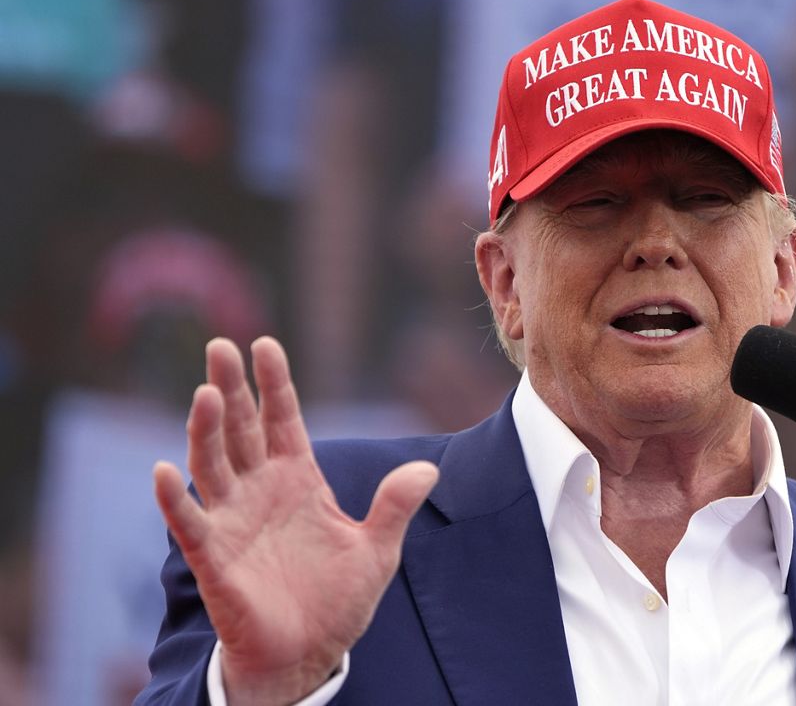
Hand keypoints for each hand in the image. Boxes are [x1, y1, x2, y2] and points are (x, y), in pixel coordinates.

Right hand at [153, 337, 437, 704]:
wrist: (308, 654)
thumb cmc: (337, 600)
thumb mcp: (377, 550)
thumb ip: (394, 507)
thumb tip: (427, 469)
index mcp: (298, 478)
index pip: (283, 419)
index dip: (274, 383)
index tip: (265, 344)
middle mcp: (260, 490)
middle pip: (241, 429)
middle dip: (230, 388)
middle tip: (219, 346)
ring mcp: (233, 519)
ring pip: (212, 464)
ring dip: (205, 430)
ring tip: (205, 394)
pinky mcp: (213, 557)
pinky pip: (189, 522)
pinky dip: (174, 499)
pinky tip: (165, 470)